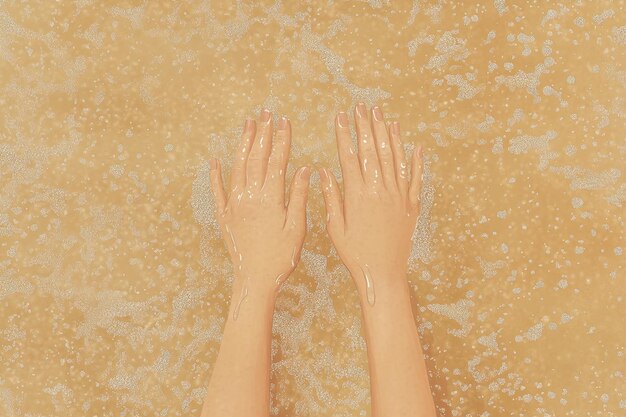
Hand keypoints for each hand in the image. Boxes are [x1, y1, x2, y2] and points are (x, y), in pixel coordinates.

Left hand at [208, 109, 310, 295]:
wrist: (255, 279)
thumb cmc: (281, 256)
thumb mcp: (297, 227)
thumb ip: (299, 196)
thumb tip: (303, 168)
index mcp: (270, 198)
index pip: (277, 161)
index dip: (282, 139)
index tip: (285, 120)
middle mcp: (249, 196)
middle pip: (256, 158)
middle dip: (262, 133)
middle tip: (265, 112)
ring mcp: (234, 205)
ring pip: (237, 167)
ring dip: (242, 144)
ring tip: (246, 124)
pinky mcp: (224, 216)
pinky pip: (218, 191)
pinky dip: (215, 175)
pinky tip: (214, 160)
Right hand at [318, 103, 422, 303]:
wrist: (383, 271)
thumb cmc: (354, 252)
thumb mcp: (336, 227)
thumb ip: (331, 197)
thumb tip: (323, 170)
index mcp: (357, 194)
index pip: (349, 155)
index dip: (344, 133)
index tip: (340, 115)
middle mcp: (379, 189)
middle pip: (372, 150)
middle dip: (366, 125)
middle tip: (362, 106)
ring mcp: (398, 195)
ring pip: (394, 157)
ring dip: (388, 134)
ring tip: (383, 115)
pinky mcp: (411, 204)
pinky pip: (415, 177)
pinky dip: (416, 160)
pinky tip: (415, 144)